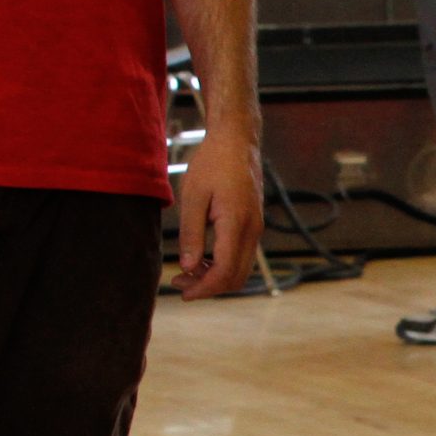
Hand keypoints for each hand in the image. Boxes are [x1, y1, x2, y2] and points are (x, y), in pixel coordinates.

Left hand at [171, 126, 263, 300]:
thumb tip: (189, 266)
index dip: (204, 288)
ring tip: (188, 273)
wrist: (237, 143)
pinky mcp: (253, 227)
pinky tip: (202, 259)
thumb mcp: (193, 196)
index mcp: (236, 224)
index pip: (225, 271)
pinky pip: (242, 257)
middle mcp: (252, 232)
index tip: (183, 292)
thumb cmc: (212, 164)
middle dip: (209, 287)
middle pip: (237, 277)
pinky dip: (223, 266)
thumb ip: (192, 233)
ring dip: (216, 278)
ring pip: (241, 270)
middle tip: (180, 284)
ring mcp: (256, 230)